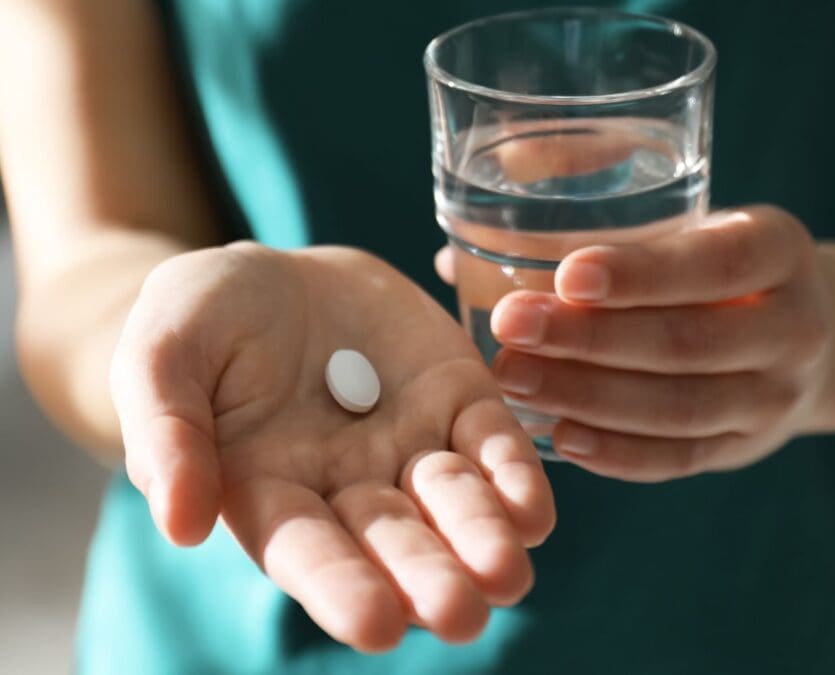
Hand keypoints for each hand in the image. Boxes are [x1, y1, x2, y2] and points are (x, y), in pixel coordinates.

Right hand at [110, 242, 555, 650]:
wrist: (278, 272)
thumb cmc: (203, 318)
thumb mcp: (161, 354)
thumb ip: (166, 433)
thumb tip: (179, 524)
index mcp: (270, 490)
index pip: (307, 551)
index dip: (341, 587)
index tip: (376, 625)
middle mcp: (349, 485)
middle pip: (393, 541)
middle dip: (427, 577)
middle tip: (461, 616)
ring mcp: (411, 444)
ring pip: (454, 502)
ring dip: (482, 538)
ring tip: (509, 573)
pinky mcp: (458, 398)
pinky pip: (493, 442)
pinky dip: (515, 476)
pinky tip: (534, 512)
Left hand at [436, 206, 830, 481]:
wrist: (797, 330)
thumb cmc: (710, 259)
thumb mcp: (689, 214)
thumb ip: (594, 209)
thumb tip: (462, 247)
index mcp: (778, 249)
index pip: (716, 263)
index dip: (643, 275)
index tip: (567, 277)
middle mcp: (793, 327)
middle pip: (688, 343)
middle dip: (591, 339)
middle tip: (511, 327)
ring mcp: (775, 398)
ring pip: (680, 409)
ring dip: (590, 397)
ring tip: (513, 379)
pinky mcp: (744, 446)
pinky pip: (679, 459)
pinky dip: (618, 453)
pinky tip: (560, 437)